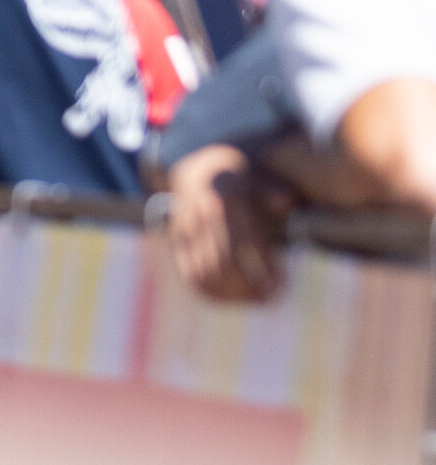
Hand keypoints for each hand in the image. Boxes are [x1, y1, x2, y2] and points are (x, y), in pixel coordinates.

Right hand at [164, 144, 290, 302]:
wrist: (196, 166)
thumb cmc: (236, 178)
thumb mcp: (255, 178)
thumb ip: (269, 192)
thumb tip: (286, 203)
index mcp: (222, 199)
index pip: (244, 244)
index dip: (264, 269)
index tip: (283, 282)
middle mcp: (201, 216)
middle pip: (224, 264)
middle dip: (249, 287)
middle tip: (270, 297)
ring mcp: (185, 229)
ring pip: (203, 273)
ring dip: (230, 294)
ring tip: (253, 298)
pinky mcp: (177, 240)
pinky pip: (188, 273)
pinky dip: (209, 291)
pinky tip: (230, 297)